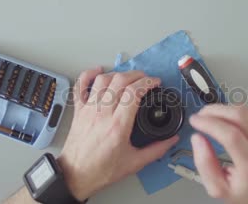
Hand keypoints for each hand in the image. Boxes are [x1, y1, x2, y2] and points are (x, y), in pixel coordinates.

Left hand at [57, 68, 178, 200]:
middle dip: (137, 75)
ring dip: (117, 74)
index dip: (147, 82)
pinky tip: (98, 71)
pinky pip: (80, 85)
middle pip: (120, 81)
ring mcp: (89, 109)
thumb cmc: (101, 170)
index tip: (155, 82)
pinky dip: (88, 74)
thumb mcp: (134, 163)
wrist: (75, 175)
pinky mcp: (78, 110)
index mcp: (118, 125)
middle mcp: (102, 113)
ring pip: (102, 79)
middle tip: (145, 79)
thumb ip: (156, 150)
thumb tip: (172, 140)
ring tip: (127, 77)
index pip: (134, 92)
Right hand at [190, 105, 247, 203]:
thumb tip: (197, 140)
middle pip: (240, 117)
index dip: (209, 123)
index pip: (230, 135)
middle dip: (215, 110)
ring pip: (246, 111)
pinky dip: (234, 112)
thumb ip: (205, 166)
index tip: (195, 121)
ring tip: (209, 115)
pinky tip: (224, 117)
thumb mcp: (221, 190)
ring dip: (223, 109)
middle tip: (200, 115)